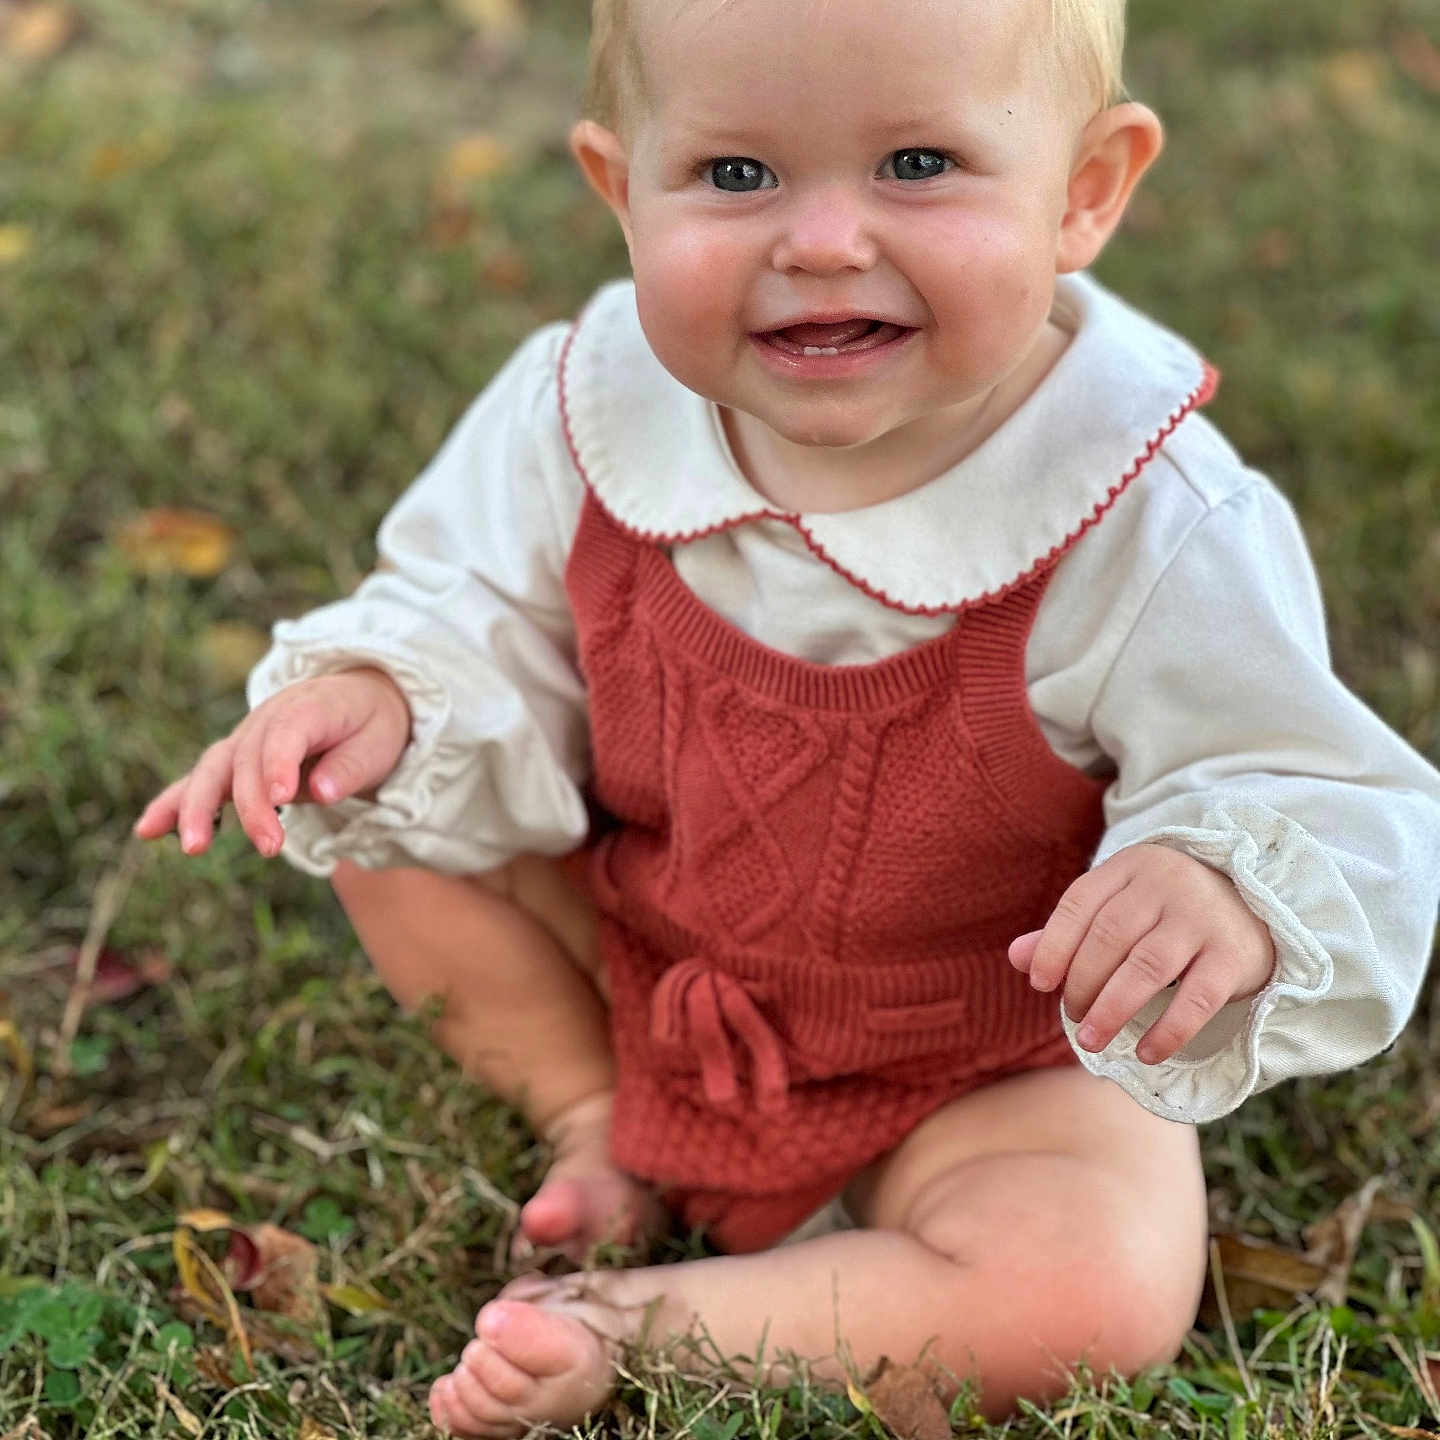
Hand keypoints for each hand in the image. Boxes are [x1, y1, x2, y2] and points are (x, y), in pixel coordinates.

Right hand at [133, 668, 410, 858]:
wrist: (357, 700)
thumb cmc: (372, 725)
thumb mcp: (380, 742)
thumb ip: (351, 766)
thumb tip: (322, 792)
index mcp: (309, 706)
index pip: (287, 733)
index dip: (281, 762)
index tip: (284, 796)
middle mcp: (268, 718)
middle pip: (248, 759)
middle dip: (253, 805)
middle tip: (270, 846)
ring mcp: (246, 738)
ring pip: (214, 769)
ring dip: (199, 808)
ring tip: (194, 848)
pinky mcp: (235, 760)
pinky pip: (201, 781)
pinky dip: (174, 803)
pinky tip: (147, 831)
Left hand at [1008, 843, 1275, 1065]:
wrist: (1255, 904)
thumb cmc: (1167, 912)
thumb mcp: (1119, 907)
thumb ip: (1070, 932)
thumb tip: (1015, 956)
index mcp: (1130, 867)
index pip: (1079, 903)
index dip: (1052, 945)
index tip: (1039, 983)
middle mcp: (1167, 884)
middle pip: (1109, 937)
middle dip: (1081, 984)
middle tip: (1072, 1018)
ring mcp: (1203, 917)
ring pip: (1147, 967)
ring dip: (1112, 1010)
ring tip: (1090, 1042)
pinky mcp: (1235, 954)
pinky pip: (1196, 998)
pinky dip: (1168, 1030)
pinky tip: (1146, 1053)